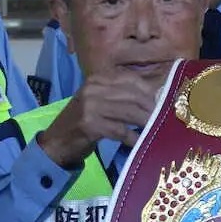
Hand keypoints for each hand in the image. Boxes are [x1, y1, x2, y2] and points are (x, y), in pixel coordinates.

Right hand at [37, 71, 157, 168]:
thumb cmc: (84, 122)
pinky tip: (139, 143)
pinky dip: (132, 137)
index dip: (150, 91)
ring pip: (129, 112)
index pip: (131, 80)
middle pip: (133, 96)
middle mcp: (93, 88)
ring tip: (156, 130)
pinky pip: (119, 130)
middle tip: (164, 119)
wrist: (56, 141)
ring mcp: (90, 105)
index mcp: (98, 78)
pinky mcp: (90, 124)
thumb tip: (157, 98)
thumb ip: (122, 97)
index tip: (165, 102)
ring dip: (146, 123)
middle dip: (151, 108)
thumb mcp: (100, 102)